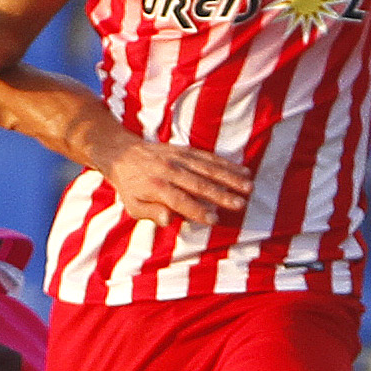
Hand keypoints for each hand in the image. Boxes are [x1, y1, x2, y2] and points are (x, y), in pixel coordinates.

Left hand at [103, 140, 251, 226]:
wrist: (122, 153)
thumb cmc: (130, 186)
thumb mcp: (132, 206)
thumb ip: (150, 213)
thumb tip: (169, 219)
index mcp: (156, 187)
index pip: (180, 201)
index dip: (198, 211)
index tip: (215, 220)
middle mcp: (170, 171)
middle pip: (199, 184)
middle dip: (221, 195)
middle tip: (241, 204)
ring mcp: (179, 158)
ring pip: (208, 168)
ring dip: (230, 177)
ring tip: (249, 186)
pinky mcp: (185, 150)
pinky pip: (208, 157)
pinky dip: (226, 164)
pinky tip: (242, 170)